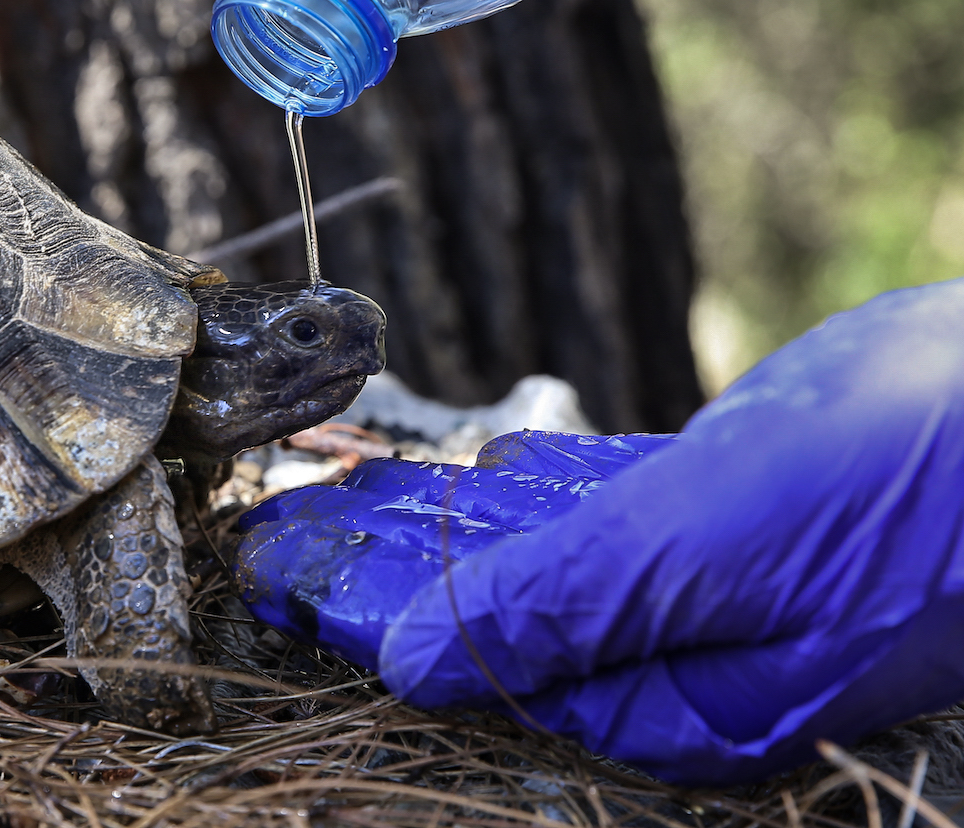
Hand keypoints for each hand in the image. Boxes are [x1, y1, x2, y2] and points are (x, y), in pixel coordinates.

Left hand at [235, 280, 963, 784]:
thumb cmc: (906, 482)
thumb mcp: (710, 551)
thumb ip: (558, 609)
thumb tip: (407, 671)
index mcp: (675, 694)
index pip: (472, 658)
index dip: (359, 614)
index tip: (268, 574)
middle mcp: (686, 652)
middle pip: (488, 608)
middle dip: (374, 571)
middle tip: (271, 534)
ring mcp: (714, 577)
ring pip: (538, 552)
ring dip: (435, 524)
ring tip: (339, 495)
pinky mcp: (744, 507)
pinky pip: (608, 507)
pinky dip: (534, 491)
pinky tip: (474, 473)